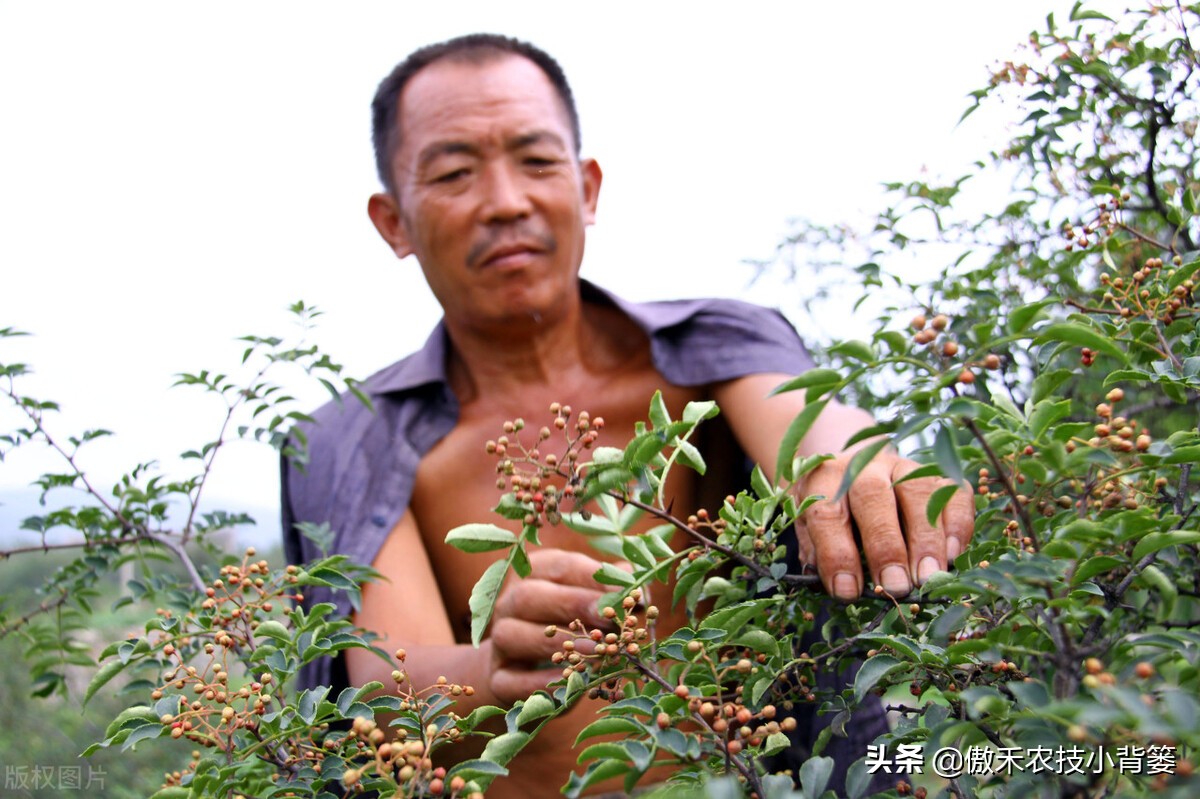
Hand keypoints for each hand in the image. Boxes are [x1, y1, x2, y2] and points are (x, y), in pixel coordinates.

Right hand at [487, 549, 614, 703]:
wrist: (523, 671)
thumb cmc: (566, 626)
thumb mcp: (586, 601)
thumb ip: (609, 590)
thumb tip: (638, 582)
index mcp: (533, 576)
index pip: (558, 567)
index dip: (591, 576)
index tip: (624, 588)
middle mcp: (508, 605)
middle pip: (528, 596)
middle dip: (571, 603)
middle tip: (608, 615)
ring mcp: (497, 643)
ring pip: (510, 635)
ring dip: (554, 642)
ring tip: (594, 648)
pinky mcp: (497, 679)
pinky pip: (509, 680)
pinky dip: (538, 682)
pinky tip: (570, 682)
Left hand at [797, 449, 973, 599]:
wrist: (854, 472)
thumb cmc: (832, 513)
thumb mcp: (812, 530)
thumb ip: (819, 554)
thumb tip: (841, 586)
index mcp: (823, 480)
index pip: (827, 513)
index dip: (837, 554)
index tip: (849, 591)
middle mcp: (863, 466)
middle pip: (873, 496)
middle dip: (886, 547)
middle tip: (897, 586)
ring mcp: (902, 466)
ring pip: (917, 491)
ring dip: (925, 538)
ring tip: (928, 577)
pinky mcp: (935, 473)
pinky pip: (953, 493)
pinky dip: (956, 524)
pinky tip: (952, 556)